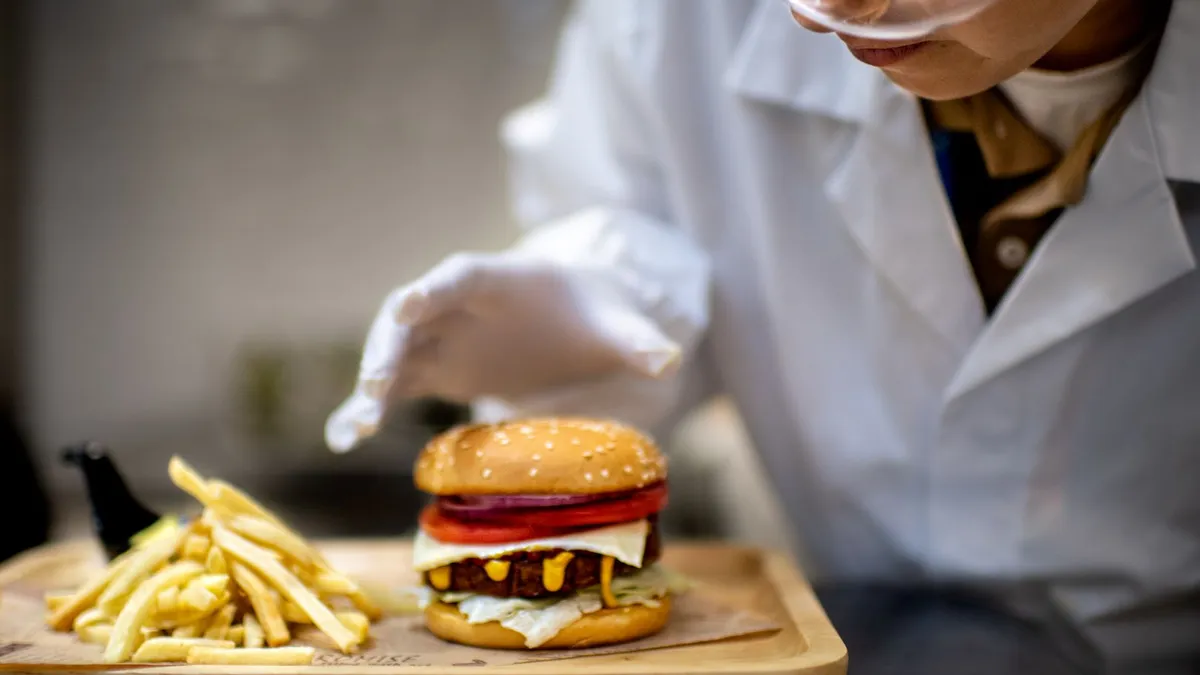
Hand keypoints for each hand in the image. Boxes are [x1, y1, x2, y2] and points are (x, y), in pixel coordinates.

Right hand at [325, 251, 680, 451]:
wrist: (570, 323)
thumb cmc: (591, 316)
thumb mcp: (616, 326)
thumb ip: (638, 339)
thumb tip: (671, 356)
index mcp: (501, 280)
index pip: (460, 276)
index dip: (433, 289)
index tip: (407, 304)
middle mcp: (459, 304)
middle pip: (411, 314)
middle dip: (389, 344)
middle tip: (374, 383)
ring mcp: (441, 336)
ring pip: (392, 351)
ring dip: (370, 383)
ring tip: (352, 427)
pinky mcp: (434, 368)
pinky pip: (393, 385)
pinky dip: (367, 407)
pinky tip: (341, 438)